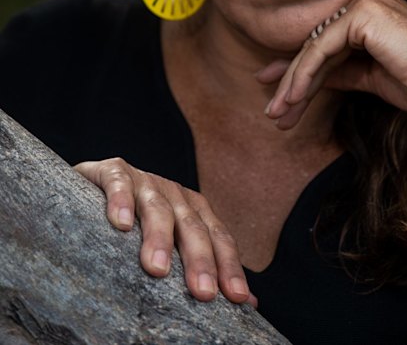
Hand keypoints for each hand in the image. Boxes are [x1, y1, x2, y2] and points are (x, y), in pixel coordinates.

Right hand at [74, 158, 256, 306]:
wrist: (89, 188)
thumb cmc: (135, 226)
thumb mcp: (170, 246)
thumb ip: (202, 269)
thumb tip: (249, 304)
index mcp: (193, 210)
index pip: (217, 237)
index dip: (228, 265)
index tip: (238, 298)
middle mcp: (173, 193)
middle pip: (191, 226)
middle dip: (200, 259)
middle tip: (203, 292)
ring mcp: (144, 180)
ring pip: (157, 208)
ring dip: (159, 237)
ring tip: (157, 269)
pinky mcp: (112, 171)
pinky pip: (119, 182)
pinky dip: (121, 200)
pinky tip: (120, 224)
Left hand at [259, 0, 406, 128]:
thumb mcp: (370, 77)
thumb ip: (339, 72)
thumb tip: (303, 82)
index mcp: (372, 8)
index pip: (327, 40)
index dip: (297, 69)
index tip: (277, 94)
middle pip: (318, 44)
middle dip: (291, 82)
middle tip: (272, 112)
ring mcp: (364, 0)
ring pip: (315, 47)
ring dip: (292, 84)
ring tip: (277, 114)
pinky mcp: (361, 12)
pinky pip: (321, 47)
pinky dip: (303, 75)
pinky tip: (293, 98)